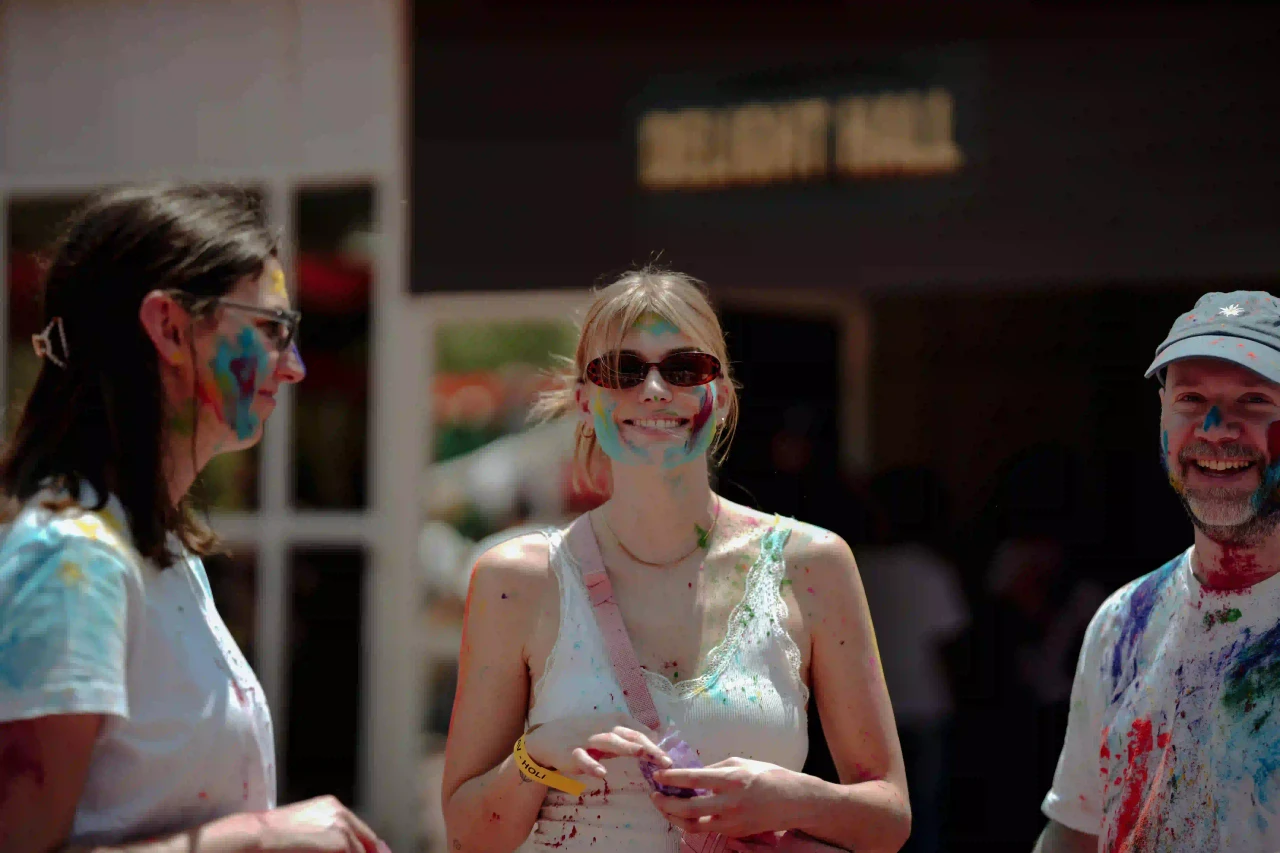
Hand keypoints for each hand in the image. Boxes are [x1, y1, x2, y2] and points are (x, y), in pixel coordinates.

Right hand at [209, 795, 391, 852]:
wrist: (260, 835)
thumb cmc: (272, 835)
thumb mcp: (304, 828)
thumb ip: (323, 836)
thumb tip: (338, 847)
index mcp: (332, 806)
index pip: (359, 829)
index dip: (371, 845)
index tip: (380, 852)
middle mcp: (340, 812)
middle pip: (368, 839)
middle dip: (375, 852)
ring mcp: (342, 826)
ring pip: (363, 851)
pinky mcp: (341, 841)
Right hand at [523, 713, 672, 779]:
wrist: (548, 737)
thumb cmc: (583, 734)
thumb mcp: (607, 731)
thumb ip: (629, 736)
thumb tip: (656, 738)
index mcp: (614, 722)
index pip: (639, 731)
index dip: (656, 742)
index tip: (673, 756)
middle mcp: (603, 728)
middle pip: (629, 735)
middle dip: (649, 747)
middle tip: (667, 760)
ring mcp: (587, 740)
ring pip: (609, 741)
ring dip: (626, 747)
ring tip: (642, 754)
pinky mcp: (571, 753)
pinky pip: (582, 759)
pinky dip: (591, 765)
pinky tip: (601, 773)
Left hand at [649, 758, 800, 837]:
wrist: (793, 801)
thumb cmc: (768, 776)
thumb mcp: (741, 763)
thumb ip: (715, 769)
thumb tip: (692, 774)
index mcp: (731, 779)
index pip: (694, 779)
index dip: (672, 778)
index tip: (658, 776)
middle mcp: (730, 803)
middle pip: (688, 808)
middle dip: (666, 803)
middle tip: (655, 796)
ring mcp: (732, 822)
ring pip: (694, 825)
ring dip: (674, 818)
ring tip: (664, 808)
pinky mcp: (735, 833)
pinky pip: (708, 828)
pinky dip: (692, 821)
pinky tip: (684, 813)